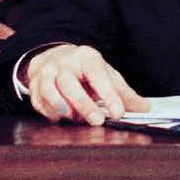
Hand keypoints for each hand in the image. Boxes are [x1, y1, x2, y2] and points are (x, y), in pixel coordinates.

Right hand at [24, 44, 147, 125]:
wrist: (54, 59)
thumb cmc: (86, 71)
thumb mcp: (107, 76)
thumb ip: (124, 93)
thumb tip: (145, 108)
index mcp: (86, 58)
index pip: (97, 73)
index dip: (108, 93)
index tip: (119, 113)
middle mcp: (64, 63)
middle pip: (69, 83)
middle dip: (83, 104)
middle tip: (98, 121)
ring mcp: (46, 74)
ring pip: (49, 90)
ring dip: (63, 108)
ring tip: (77, 119)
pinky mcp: (35, 87)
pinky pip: (39, 101)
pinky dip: (50, 112)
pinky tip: (62, 118)